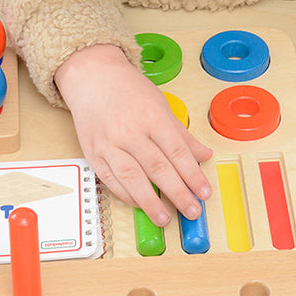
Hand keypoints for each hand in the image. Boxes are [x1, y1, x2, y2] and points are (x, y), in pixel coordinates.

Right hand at [54, 44, 212, 226]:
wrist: (92, 76)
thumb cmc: (127, 88)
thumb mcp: (161, 105)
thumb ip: (182, 134)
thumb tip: (204, 155)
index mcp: (152, 117)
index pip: (177, 153)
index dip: (193, 176)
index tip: (204, 192)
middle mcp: (130, 132)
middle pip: (158, 169)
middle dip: (178, 194)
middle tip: (192, 211)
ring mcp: (110, 144)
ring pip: (133, 179)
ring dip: (151, 203)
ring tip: (165, 218)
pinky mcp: (93, 153)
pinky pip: (111, 180)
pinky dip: (127, 195)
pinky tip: (140, 204)